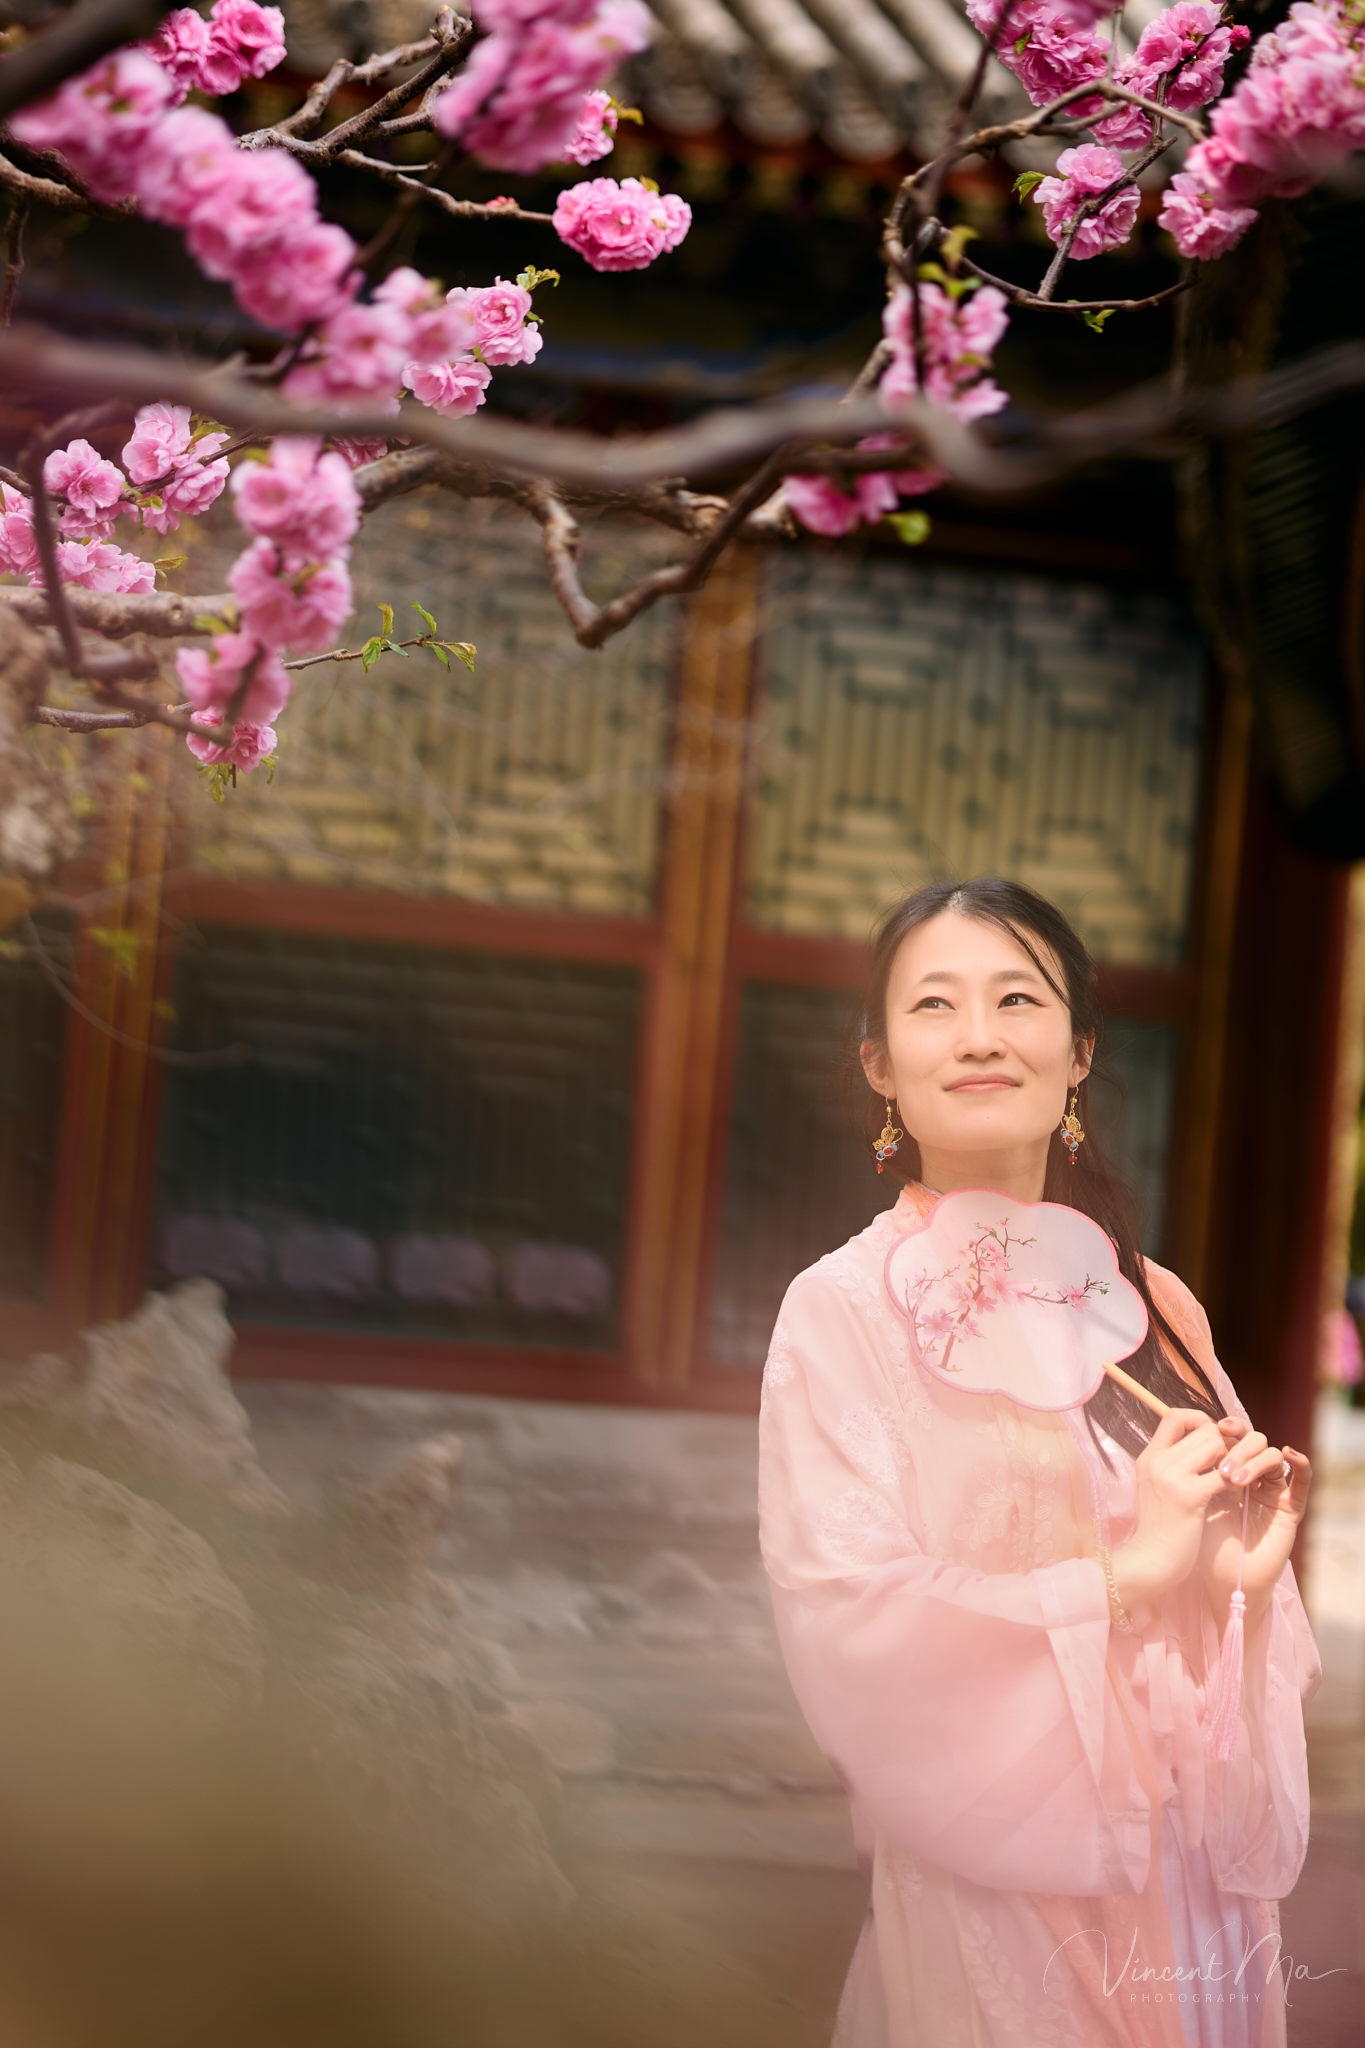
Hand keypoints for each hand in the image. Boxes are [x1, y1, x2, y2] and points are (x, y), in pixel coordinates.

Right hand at [1112, 1407, 1238, 1607]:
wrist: (1150, 1562)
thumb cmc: (1158, 1528)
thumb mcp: (1156, 1488)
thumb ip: (1170, 1466)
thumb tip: (1197, 1447)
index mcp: (1149, 1457)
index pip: (1174, 1416)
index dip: (1199, 1420)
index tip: (1211, 1440)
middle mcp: (1158, 1461)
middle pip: (1203, 1428)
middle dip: (1224, 1444)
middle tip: (1230, 1465)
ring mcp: (1172, 1477)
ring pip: (1216, 1445)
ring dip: (1231, 1460)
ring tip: (1231, 1479)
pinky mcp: (1189, 1496)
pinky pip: (1223, 1474)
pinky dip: (1235, 1480)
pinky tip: (1235, 1493)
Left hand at [1198, 1415, 1311, 1630]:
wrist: (1222, 1578)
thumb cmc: (1203, 1541)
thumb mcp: (1194, 1499)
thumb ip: (1194, 1469)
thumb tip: (1183, 1433)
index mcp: (1228, 1469)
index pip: (1231, 1436)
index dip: (1222, 1427)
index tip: (1208, 1427)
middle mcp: (1252, 1475)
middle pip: (1252, 1439)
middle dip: (1235, 1445)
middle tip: (1220, 1461)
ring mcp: (1272, 1490)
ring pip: (1271, 1456)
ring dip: (1253, 1460)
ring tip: (1233, 1480)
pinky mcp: (1290, 1509)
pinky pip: (1302, 1482)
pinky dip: (1300, 1464)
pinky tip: (1289, 1455)